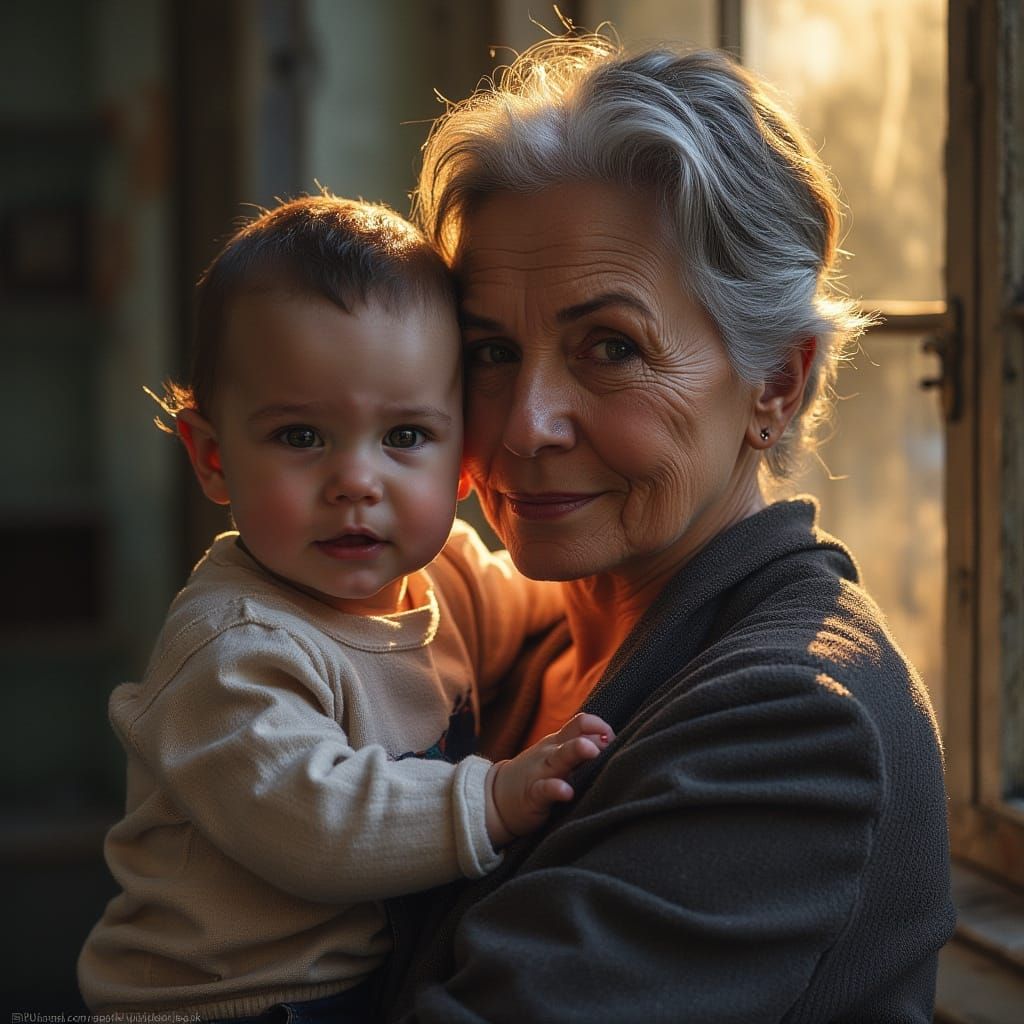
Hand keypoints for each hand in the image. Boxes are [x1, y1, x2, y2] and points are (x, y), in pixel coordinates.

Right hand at [485, 713, 613, 846]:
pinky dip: (555, 789)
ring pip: (559, 758)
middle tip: (609, 740)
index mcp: (559, 743)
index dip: (600, 727)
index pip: (581, 723)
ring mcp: (540, 772)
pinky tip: (567, 792)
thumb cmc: (537, 775)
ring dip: (575, 751)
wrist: (496, 798)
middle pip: (572, 736)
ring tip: (590, 750)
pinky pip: (544, 789)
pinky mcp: (532, 795)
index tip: (613, 741)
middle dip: (592, 735)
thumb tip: (611, 742)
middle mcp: (551, 753)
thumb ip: (581, 749)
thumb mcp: (557, 757)